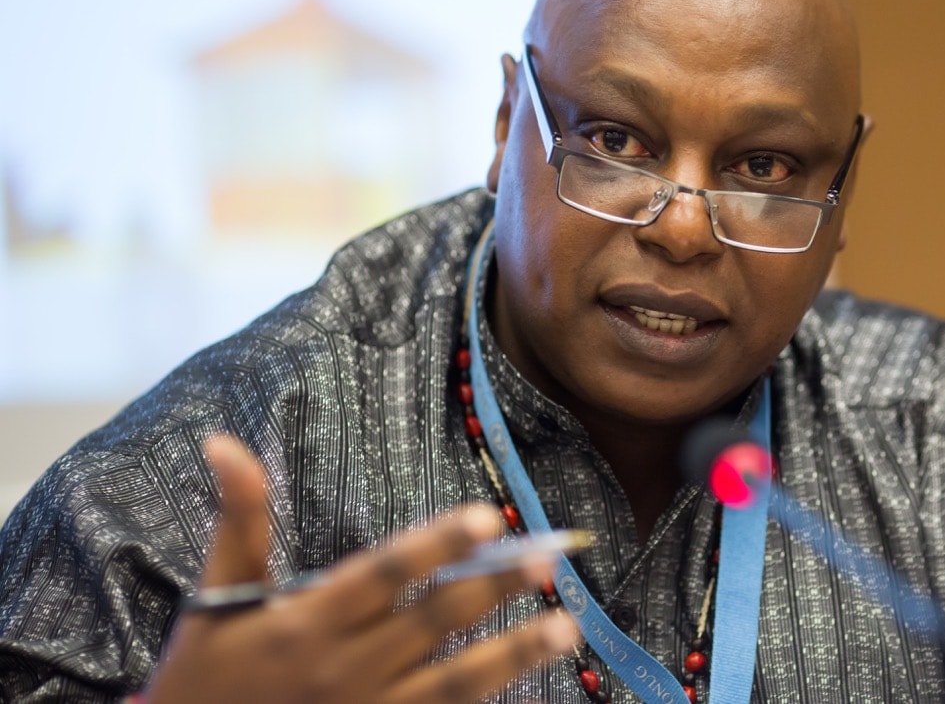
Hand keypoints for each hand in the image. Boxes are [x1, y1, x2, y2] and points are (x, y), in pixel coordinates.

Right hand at [144, 435, 577, 702]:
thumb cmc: (203, 680)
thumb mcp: (218, 600)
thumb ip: (239, 522)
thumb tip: (223, 441)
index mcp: (308, 622)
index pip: (384, 574)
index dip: (436, 545)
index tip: (487, 518)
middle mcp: (345, 669)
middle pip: (433, 622)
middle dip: (493, 588)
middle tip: (548, 558)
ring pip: (453, 682)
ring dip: (513, 654)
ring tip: (567, 627)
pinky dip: (484, 702)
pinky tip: (530, 685)